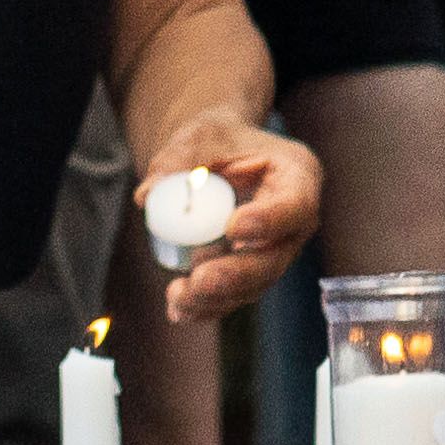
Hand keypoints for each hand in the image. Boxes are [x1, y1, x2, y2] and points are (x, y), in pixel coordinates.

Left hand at [142, 119, 324, 325]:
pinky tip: (177, 310)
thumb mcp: (200, 133)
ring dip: (216, 298)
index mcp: (297, 176)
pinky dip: (206, 306)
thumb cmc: (218, 138)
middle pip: (275, 258)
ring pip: (253, 285)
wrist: (221, 155)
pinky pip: (233, 295)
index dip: (269, 221)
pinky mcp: (251, 272)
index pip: (296, 205)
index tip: (233, 229)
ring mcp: (274, 252)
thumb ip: (177, 159)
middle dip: (237, 275)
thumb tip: (148, 196)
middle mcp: (293, 222)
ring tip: (178, 296)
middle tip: (201, 279)